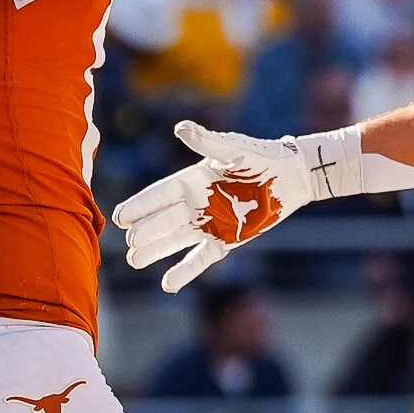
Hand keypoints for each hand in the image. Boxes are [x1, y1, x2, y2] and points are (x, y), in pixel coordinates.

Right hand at [112, 121, 344, 291]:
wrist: (292, 177)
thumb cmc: (264, 157)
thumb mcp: (236, 150)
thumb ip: (208, 144)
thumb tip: (181, 128)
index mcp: (193, 180)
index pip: (160, 194)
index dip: (141, 205)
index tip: (120, 216)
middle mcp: (196, 203)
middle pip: (164, 220)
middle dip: (145, 231)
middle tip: (127, 243)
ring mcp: (210, 223)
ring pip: (176, 240)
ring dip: (156, 250)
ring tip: (134, 260)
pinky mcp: (226, 240)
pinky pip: (201, 258)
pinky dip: (185, 271)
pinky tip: (168, 284)